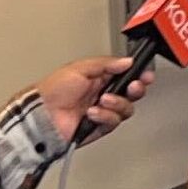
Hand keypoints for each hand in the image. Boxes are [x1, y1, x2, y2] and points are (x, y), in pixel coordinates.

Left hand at [35, 54, 150, 145]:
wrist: (42, 115)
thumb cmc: (53, 90)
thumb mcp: (80, 68)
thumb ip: (106, 64)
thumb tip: (127, 61)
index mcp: (99, 77)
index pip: (125, 75)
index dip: (138, 75)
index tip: (145, 75)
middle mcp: (103, 94)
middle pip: (131, 93)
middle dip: (135, 89)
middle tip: (132, 87)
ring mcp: (102, 111)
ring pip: (126, 109)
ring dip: (116, 103)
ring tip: (101, 100)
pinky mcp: (99, 127)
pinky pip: (113, 122)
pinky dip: (105, 117)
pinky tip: (92, 113)